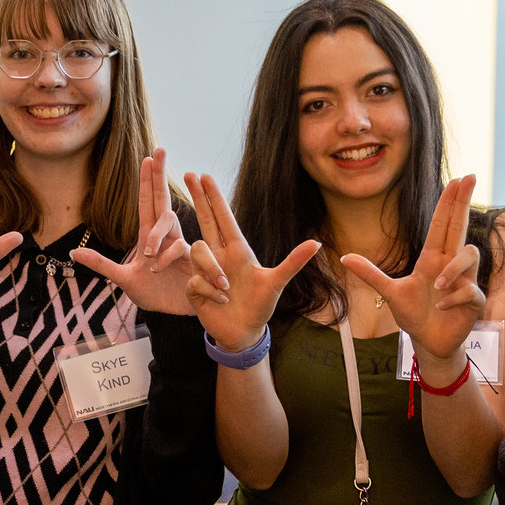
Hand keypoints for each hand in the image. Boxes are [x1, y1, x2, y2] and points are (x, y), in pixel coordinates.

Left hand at [70, 149, 194, 314]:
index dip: (147, 181)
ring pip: (170, 225)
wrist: (173, 314)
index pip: (147, 203)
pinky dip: (169, 260)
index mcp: (148, 237)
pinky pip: (182, 251)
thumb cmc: (152, 293)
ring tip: (149, 260)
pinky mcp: (193, 261)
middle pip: (163, 199)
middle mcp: (166, 236)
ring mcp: (180, 246)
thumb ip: (101, 264)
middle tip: (160, 149)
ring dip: (157, 238)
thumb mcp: (122, 279)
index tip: (148, 157)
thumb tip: (73, 251)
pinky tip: (160, 271)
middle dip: (160, 176)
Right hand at [181, 173, 318, 350]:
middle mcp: (219, 256)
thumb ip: (294, 262)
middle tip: (188, 172)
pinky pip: (196, 280)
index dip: (214, 197)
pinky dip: (210, 291)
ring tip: (227, 288)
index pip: (224, 218)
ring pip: (199, 251)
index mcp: (238, 250)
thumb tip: (317, 243)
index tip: (204, 176)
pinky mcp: (194, 288)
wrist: (244, 332)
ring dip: (213, 269)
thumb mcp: (278, 282)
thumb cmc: (260, 306)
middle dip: (197, 196)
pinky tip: (221, 300)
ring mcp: (204, 271)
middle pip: (205, 220)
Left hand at [342, 175, 485, 368]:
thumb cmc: (414, 315)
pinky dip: (454, 297)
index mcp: (432, 258)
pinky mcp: (473, 300)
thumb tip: (343, 257)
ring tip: (437, 285)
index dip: (449, 202)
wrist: (429, 342)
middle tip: (470, 176)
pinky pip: (469, 290)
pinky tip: (442, 307)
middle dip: (463, 202)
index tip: (458, 179)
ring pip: (469, 255)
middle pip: (460, 226)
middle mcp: (451, 264)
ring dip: (453, 268)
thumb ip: (370, 274)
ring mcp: (465, 280)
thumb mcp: (389, 293)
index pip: (442, 224)